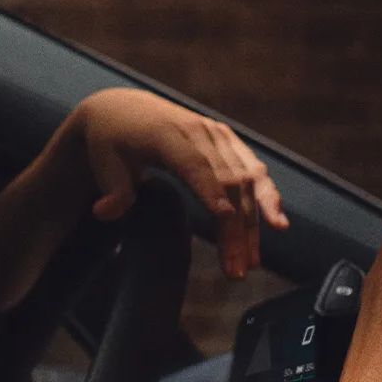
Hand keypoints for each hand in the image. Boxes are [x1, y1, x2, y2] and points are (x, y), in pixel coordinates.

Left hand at [72, 88, 288, 278]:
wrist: (125, 109)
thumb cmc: (112, 142)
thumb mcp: (104, 163)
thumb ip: (112, 190)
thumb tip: (104, 212)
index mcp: (166, 134)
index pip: (193, 163)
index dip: (210, 189)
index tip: (224, 217)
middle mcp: (198, 131)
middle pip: (226, 180)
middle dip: (234, 229)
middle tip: (236, 271)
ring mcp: (218, 136)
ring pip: (246, 180)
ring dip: (253, 224)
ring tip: (252, 263)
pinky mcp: (229, 143)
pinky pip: (253, 171)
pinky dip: (267, 197)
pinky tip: (277, 225)